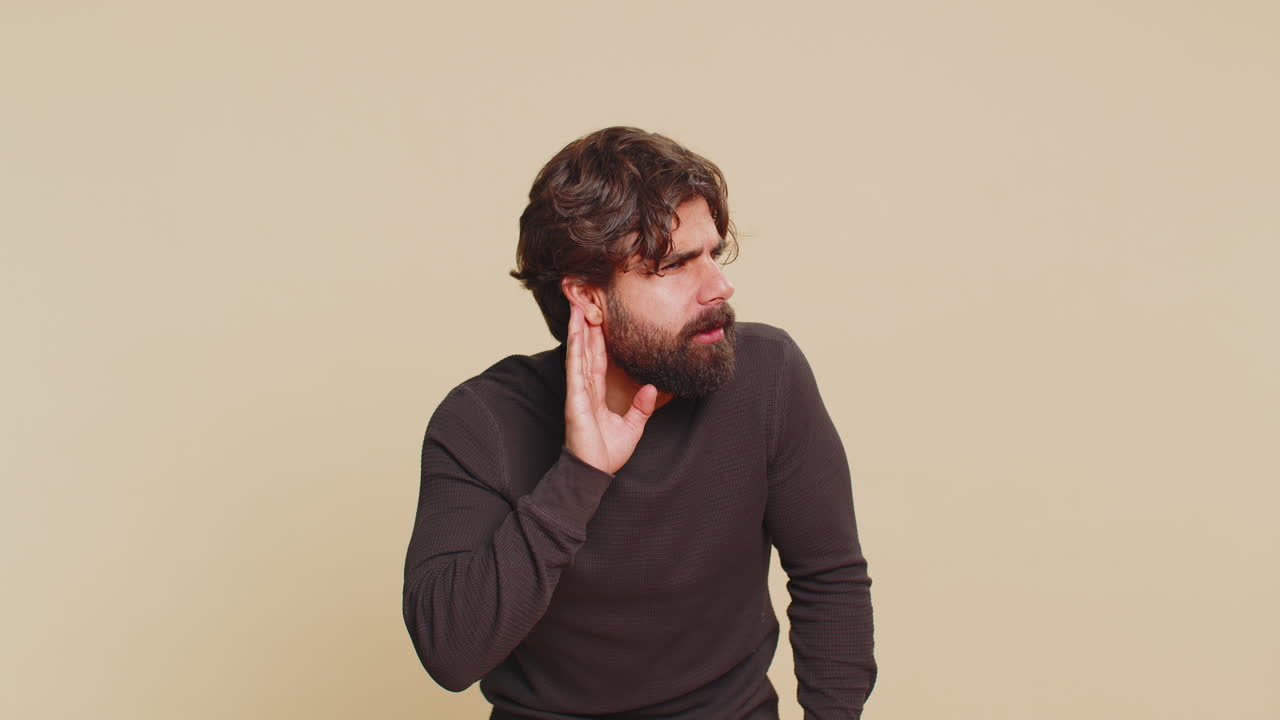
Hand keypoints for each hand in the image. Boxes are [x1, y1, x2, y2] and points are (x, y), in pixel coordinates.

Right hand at [564, 304, 657, 474]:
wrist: (596, 472)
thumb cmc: (608, 453)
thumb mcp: (633, 426)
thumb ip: (642, 406)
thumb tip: (652, 387)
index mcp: (597, 393)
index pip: (598, 358)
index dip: (598, 338)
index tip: (598, 317)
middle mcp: (585, 388)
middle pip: (586, 350)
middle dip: (584, 325)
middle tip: (583, 300)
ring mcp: (579, 392)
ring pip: (579, 354)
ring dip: (577, 329)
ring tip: (576, 306)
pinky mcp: (575, 399)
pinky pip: (576, 369)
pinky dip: (576, 350)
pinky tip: (576, 333)